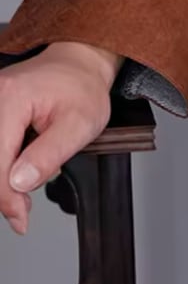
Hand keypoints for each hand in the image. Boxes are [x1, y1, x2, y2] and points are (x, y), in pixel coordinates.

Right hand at [0, 42, 121, 234]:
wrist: (79, 65)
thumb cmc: (83, 90)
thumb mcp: (81, 124)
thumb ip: (49, 154)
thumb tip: (18, 183)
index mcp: (11, 98)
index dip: (7, 196)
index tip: (20, 218)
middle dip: (3, 189)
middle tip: (22, 210)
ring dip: (3, 178)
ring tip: (24, 186)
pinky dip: (2, 165)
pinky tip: (17, 171)